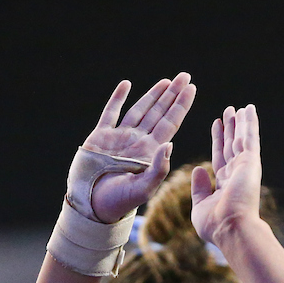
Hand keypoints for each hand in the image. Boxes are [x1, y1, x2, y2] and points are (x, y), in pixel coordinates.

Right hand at [85, 73, 195, 222]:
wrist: (92, 206)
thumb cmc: (119, 202)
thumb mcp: (143, 189)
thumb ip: (158, 168)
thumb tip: (169, 144)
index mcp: (150, 152)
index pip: (170, 123)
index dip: (181, 105)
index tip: (191, 88)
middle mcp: (137, 141)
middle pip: (159, 113)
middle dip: (172, 95)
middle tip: (185, 76)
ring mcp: (119, 137)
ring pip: (139, 110)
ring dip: (152, 95)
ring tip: (166, 81)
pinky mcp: (100, 136)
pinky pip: (110, 113)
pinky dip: (117, 98)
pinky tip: (126, 85)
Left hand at [190, 104, 262, 247]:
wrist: (230, 228)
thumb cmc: (215, 225)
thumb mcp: (200, 205)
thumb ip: (199, 188)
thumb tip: (198, 169)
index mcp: (225, 185)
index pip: (220, 157)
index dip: (218, 141)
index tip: (216, 126)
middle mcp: (236, 174)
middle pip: (232, 145)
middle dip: (230, 128)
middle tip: (229, 111)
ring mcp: (244, 167)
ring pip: (242, 139)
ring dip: (240, 122)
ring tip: (239, 108)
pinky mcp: (250, 162)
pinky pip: (249, 138)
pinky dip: (250, 124)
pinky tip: (249, 110)